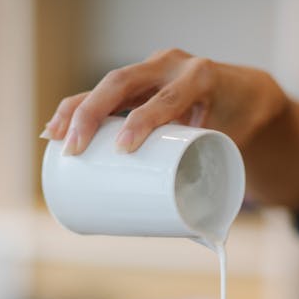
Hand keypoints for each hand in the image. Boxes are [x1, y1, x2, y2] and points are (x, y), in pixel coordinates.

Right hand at [41, 48, 286, 155]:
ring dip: (75, 110)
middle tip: (74, 148)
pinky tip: (54, 128)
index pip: (166, 98)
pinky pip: (102, 92)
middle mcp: (170, 66)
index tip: (123, 149)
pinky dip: (77, 108)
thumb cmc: (241, 122)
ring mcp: (150, 70)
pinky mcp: (137, 83)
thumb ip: (217, 175)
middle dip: (92, 114)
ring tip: (52, 138)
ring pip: (106, 85)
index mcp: (200, 77)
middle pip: (123, 82)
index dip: (142, 121)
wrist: (245, 92)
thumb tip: (201, 232)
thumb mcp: (236, 141)